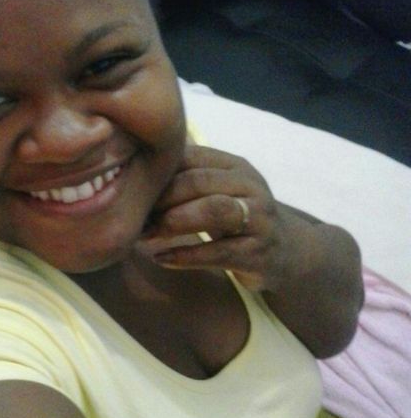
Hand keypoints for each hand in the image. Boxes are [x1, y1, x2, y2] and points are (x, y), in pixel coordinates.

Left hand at [136, 143, 307, 291]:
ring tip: (145, 236)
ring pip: (213, 211)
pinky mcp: (259, 253)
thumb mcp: (217, 191)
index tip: (129, 190)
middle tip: (132, 216)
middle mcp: (251, 186)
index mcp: (235, 165)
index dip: (157, 173)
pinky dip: (185, 256)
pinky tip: (161, 259)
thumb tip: (130, 172)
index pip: (191, 157)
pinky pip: (218, 252)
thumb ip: (184, 179)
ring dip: (173, 222)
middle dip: (161, 199)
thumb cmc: (238, 217)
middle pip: (198, 181)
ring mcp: (259, 219)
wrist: (288, 252)